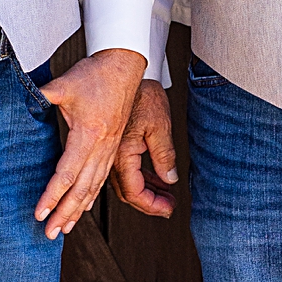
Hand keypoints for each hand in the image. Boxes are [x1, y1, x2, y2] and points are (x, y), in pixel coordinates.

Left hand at [34, 48, 147, 240]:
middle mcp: (102, 148)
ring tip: (65, 229)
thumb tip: (20, 99)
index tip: (40, 213)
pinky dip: (91, 197)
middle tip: (50, 233)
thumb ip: (40, 96)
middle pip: (82, 189)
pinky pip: (102, 179)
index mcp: (89, 135)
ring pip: (94, 188)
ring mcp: (109, 150)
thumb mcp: (63, 84)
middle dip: (65, 213)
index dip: (52, 196)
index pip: (66, 174)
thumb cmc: (94, 74)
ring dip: (78, 211)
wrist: (124, 67)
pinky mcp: (113, 148)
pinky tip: (84, 208)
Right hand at [109, 80, 178, 218]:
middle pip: (128, 192)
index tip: (168, 209)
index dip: (152, 204)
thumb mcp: (160, 125)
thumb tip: (170, 179)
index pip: (134, 191)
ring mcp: (111, 152)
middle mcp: (112, 156)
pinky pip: (126, 170)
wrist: (124, 72)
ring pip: (126, 183)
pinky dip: (141, 179)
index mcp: (122, 153)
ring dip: (146, 192)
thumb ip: (164, 155)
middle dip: (149, 203)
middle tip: (168, 207)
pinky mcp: (114, 145)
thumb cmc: (142, 94)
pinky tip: (156, 180)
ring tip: (166, 195)